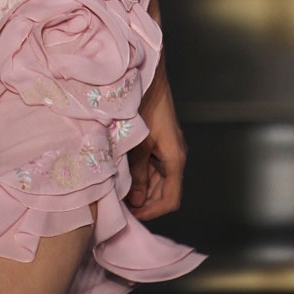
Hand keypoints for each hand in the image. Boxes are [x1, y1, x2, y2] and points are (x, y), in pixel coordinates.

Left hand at [126, 64, 186, 220]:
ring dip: (141, 188)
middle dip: (144, 201)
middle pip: (164, 192)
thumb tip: (136, 200)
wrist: (146, 78)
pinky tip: (124, 174)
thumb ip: (138, 173)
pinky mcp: (159, 141)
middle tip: (121, 204)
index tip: (132, 214)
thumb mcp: (139, 144)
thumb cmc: (144, 107)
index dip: (152, 211)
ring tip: (119, 191)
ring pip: (157, 180)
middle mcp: (174, 157)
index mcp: (174, 159)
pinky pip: (152, 166)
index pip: (170, 200)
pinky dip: (140, 174)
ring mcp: (167, 149)